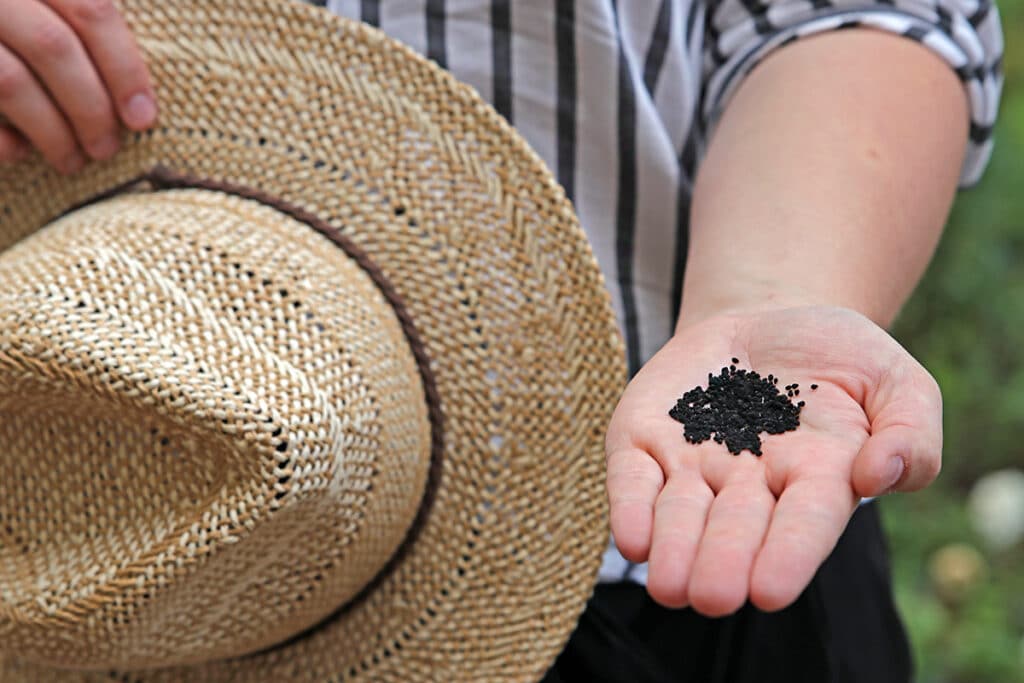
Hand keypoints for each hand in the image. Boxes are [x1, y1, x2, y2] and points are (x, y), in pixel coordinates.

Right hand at [0, 0, 155, 172]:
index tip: (144, 119)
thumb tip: (136, 100)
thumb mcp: (43, 12)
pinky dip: (1, 140)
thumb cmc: (15, 21)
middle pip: (54, 47)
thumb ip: (78, 27)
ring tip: (72, 161)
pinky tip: (18, 153)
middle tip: (107, 149)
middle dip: (90, 108)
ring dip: (52, 132)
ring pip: (11, 82)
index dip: (125, 69)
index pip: (91, 11)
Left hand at [605, 306, 941, 614]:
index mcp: (817, 477)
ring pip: (680, 514)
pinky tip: (631, 540)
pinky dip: (629, 507)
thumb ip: (909, 429)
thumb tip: (879, 473)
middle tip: (712, 598)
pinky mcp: (644, 439)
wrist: (767, 324)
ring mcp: (693, 464)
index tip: (770, 591)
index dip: (788, 554)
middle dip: (722, 562)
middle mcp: (750, 483)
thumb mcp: (894, 379)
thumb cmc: (840, 360)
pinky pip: (634, 478)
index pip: (804, 523)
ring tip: (668, 587)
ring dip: (673, 549)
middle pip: (734, 528)